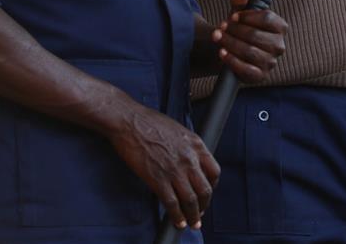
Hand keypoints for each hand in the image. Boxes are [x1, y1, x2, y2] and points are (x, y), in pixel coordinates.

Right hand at [109, 102, 219, 230]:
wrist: (130, 122)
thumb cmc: (150, 122)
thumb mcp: (178, 130)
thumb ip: (187, 147)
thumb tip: (190, 162)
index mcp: (196, 144)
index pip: (214, 171)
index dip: (212, 186)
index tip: (206, 193)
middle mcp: (189, 158)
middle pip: (205, 190)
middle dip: (204, 205)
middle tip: (200, 213)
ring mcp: (174, 170)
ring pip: (191, 200)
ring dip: (193, 216)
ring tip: (192, 223)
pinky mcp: (158, 180)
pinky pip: (172, 204)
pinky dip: (177, 217)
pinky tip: (178, 222)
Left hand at [212, 0, 287, 83]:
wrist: (236, 52)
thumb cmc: (242, 29)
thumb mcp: (241, 14)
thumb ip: (240, 2)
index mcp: (280, 27)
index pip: (267, 19)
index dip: (248, 17)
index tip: (233, 16)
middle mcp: (279, 45)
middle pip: (256, 35)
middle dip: (235, 30)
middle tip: (221, 27)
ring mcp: (271, 62)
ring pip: (250, 51)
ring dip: (230, 43)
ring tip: (217, 37)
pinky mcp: (260, 76)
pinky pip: (247, 69)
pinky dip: (232, 60)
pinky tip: (222, 52)